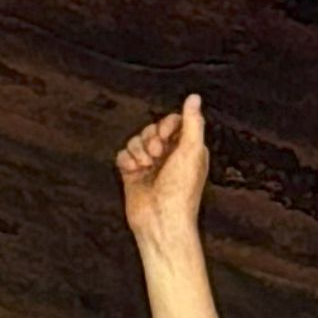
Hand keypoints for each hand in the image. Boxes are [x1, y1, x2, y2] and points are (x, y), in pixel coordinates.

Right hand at [116, 94, 209, 252]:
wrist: (161, 220)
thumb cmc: (181, 191)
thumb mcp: (192, 151)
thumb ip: (193, 122)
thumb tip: (194, 97)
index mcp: (187, 149)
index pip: (173, 122)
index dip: (166, 125)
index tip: (165, 136)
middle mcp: (168, 156)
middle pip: (152, 129)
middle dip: (150, 138)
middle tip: (156, 154)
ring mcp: (149, 165)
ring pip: (135, 140)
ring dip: (138, 150)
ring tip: (145, 166)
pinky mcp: (132, 174)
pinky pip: (123, 154)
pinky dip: (126, 160)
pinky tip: (133, 170)